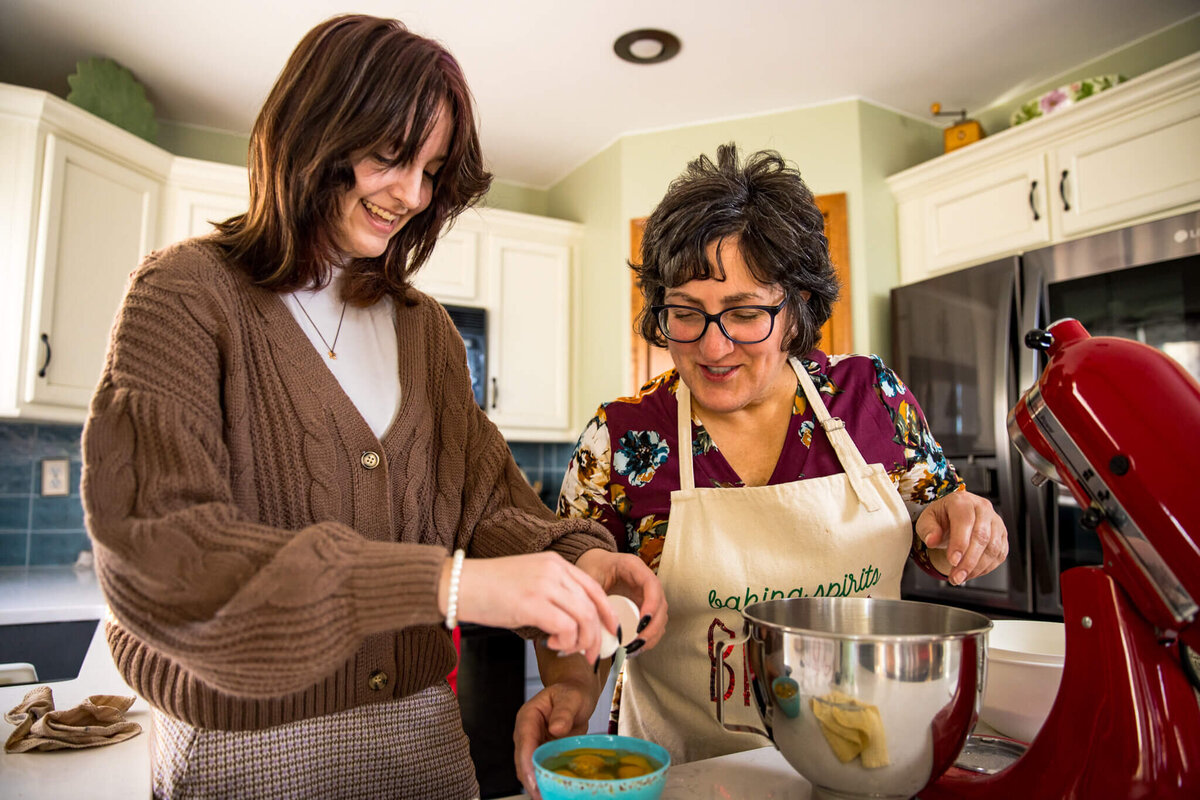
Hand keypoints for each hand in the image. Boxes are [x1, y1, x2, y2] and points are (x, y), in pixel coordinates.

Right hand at [451, 552, 617, 662]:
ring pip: (583, 618)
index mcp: (555, 563)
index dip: (607, 613)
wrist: (457, 585)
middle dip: (597, 636)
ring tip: (567, 651)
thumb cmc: (487, 588)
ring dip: (581, 642)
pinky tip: (551, 646)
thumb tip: (571, 626)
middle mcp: (554, 571)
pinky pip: (565, 628)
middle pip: (592, 606)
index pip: (594, 588)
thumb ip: (552, 595)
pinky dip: (565, 642)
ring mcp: (544, 585)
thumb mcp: (528, 582)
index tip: (610, 632)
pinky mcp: (531, 604)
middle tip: (591, 654)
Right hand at [513, 675, 598, 798]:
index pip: (524, 742)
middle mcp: (527, 733)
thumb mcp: (571, 698)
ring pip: (529, 769)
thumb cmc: (571, 693)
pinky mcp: (543, 753)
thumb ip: (564, 712)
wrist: (576, 694)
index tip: (534, 780)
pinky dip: (546, 780)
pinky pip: (541, 769)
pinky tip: (554, 792)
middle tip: (542, 796)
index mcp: (528, 717)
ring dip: (537, 784)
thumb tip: (556, 728)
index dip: (527, 763)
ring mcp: (534, 745)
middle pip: (523, 761)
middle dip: (531, 780)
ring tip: (548, 797)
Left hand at [574, 549, 667, 653]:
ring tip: (634, 649)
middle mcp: (645, 581)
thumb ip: (591, 593)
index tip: (641, 623)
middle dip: (652, 627)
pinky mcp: (644, 606)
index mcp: (634, 567)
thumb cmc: (591, 567)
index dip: (651, 605)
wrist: (593, 564)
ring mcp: (647, 594)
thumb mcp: (589, 575)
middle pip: (660, 605)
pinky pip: (652, 624)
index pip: (652, 585)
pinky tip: (634, 648)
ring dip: (651, 636)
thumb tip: (593, 622)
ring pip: (659, 617)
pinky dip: (647, 638)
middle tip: (637, 642)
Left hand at [915, 491, 1008, 584]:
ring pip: (993, 548)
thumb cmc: (941, 518)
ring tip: (960, 577)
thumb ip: (928, 529)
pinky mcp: (1002, 535)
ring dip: (976, 567)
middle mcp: (982, 508)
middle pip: (981, 536)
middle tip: (956, 576)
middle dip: (968, 561)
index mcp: (962, 501)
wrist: (954, 517)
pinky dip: (985, 568)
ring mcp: (996, 522)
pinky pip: (999, 554)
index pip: (965, 521)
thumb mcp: (927, 520)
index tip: (952, 561)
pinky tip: (971, 573)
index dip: (960, 543)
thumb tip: (931, 540)